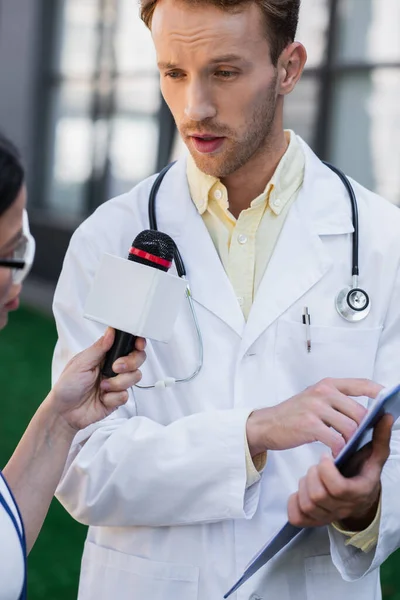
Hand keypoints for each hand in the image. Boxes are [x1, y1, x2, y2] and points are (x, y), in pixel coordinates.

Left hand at [49, 328, 145, 430]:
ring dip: (117, 383)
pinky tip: (102, 398)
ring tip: (102, 387)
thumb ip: (99, 348)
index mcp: (104, 355)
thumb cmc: (67, 386)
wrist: (64, 413)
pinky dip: (112, 397)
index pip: (127, 344)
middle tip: (115, 368)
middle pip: (138, 358)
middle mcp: (113, 367)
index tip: (138, 345)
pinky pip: (126, 395)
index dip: (137, 343)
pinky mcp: (118, 398)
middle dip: (130, 363)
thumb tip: (111, 332)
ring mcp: (117, 383)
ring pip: (135, 377)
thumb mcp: (80, 363)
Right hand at [246, 378, 382, 456]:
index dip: (379, 392)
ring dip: (352, 441)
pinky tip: (336, 453)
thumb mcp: (315, 399)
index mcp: (327, 384)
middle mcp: (323, 392)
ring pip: (350, 426)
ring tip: (348, 447)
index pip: (361, 384)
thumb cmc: (294, 414)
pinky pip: (335, 439)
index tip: (389, 401)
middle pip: (359, 411)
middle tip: (363, 439)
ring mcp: (315, 407)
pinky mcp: (309, 424)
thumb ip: (338, 402)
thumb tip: (367, 414)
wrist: (267, 424)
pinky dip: (339, 449)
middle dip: (365, 428)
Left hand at [287, 414, 392, 528]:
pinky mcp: (313, 522)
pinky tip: (300, 491)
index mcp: (358, 493)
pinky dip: (293, 502)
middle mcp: (343, 509)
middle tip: (316, 465)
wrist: (359, 500)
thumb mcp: (374, 456)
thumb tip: (385, 416)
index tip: (325, 455)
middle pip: (318, 496)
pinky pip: (297, 517)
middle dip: (313, 475)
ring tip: (311, 475)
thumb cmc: (362, 474)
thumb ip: (379, 438)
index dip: (327, 470)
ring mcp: (327, 517)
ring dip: (304, 486)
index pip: (338, 487)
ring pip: (307, 504)